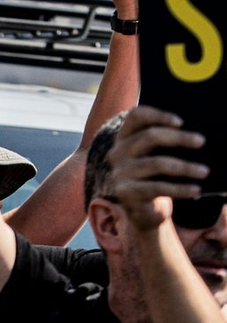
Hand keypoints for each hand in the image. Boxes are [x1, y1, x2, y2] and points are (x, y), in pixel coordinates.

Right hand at [105, 105, 207, 230]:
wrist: (139, 207)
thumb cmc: (152, 176)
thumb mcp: (153, 155)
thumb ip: (163, 143)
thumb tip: (194, 136)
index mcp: (124, 138)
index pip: (135, 117)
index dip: (157, 115)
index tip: (181, 122)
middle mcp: (117, 153)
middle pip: (149, 136)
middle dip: (178, 138)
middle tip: (201, 142)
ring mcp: (119, 172)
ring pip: (156, 163)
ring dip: (184, 167)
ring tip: (204, 171)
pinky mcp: (125, 192)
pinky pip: (157, 187)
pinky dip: (179, 189)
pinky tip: (195, 189)